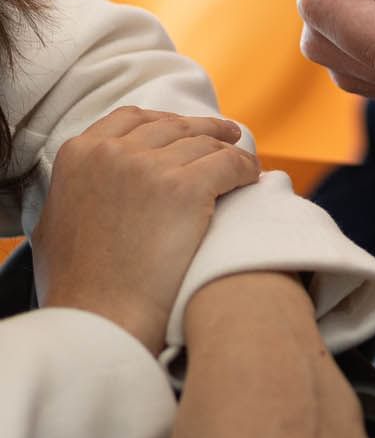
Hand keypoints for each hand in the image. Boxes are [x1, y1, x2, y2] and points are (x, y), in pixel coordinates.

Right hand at [35, 107, 260, 353]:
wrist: (102, 319)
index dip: (168, 122)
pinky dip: (247, 169)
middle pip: (174, 128)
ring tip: (244, 165)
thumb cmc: (80, 285)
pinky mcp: (186, 188)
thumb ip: (80, 185)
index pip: (133, 118)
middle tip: (229, 138)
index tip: (189, 130)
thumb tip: (100, 174)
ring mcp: (149, 167)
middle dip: (204, 133)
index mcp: (78, 153)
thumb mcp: (57, 220)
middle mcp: (112, 152)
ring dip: (228, 153)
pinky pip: (231, 164)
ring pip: (206, 144)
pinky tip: (254, 180)